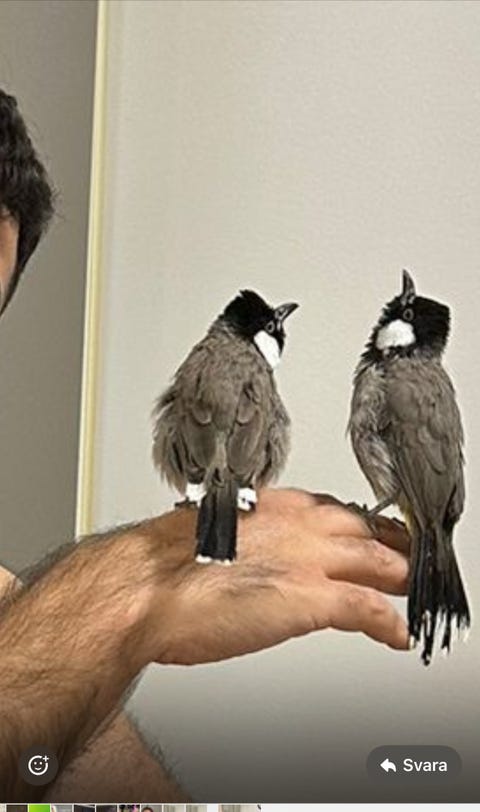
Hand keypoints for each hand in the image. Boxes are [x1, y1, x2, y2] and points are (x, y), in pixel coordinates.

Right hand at [142, 488, 409, 664]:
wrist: (143, 586)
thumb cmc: (163, 565)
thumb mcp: (216, 535)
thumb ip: (249, 541)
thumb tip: (256, 557)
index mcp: (274, 505)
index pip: (335, 510)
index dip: (361, 527)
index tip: (372, 536)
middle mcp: (297, 524)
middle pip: (367, 530)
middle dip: (394, 546)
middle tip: (408, 559)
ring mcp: (307, 558)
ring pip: (379, 562)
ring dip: (402, 579)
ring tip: (414, 593)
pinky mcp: (310, 597)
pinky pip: (369, 609)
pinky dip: (389, 623)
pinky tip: (398, 635)